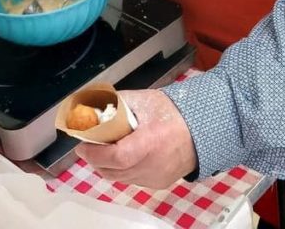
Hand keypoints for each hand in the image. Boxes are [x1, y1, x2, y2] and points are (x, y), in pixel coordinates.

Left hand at [74, 89, 197, 188]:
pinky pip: (131, 180)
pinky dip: (121, 171)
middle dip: (95, 159)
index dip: (95, 153)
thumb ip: (117, 102)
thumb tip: (93, 105)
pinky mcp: (158, 183)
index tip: (82, 145)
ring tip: (102, 150)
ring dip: (106, 166)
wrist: (201, 130)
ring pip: (120, 178)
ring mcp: (156, 177)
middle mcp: (153, 165)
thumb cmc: (173, 113)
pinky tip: (121, 157)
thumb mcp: (144, 100)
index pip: (116, 157)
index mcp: (150, 142)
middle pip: (113, 171)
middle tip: (88, 146)